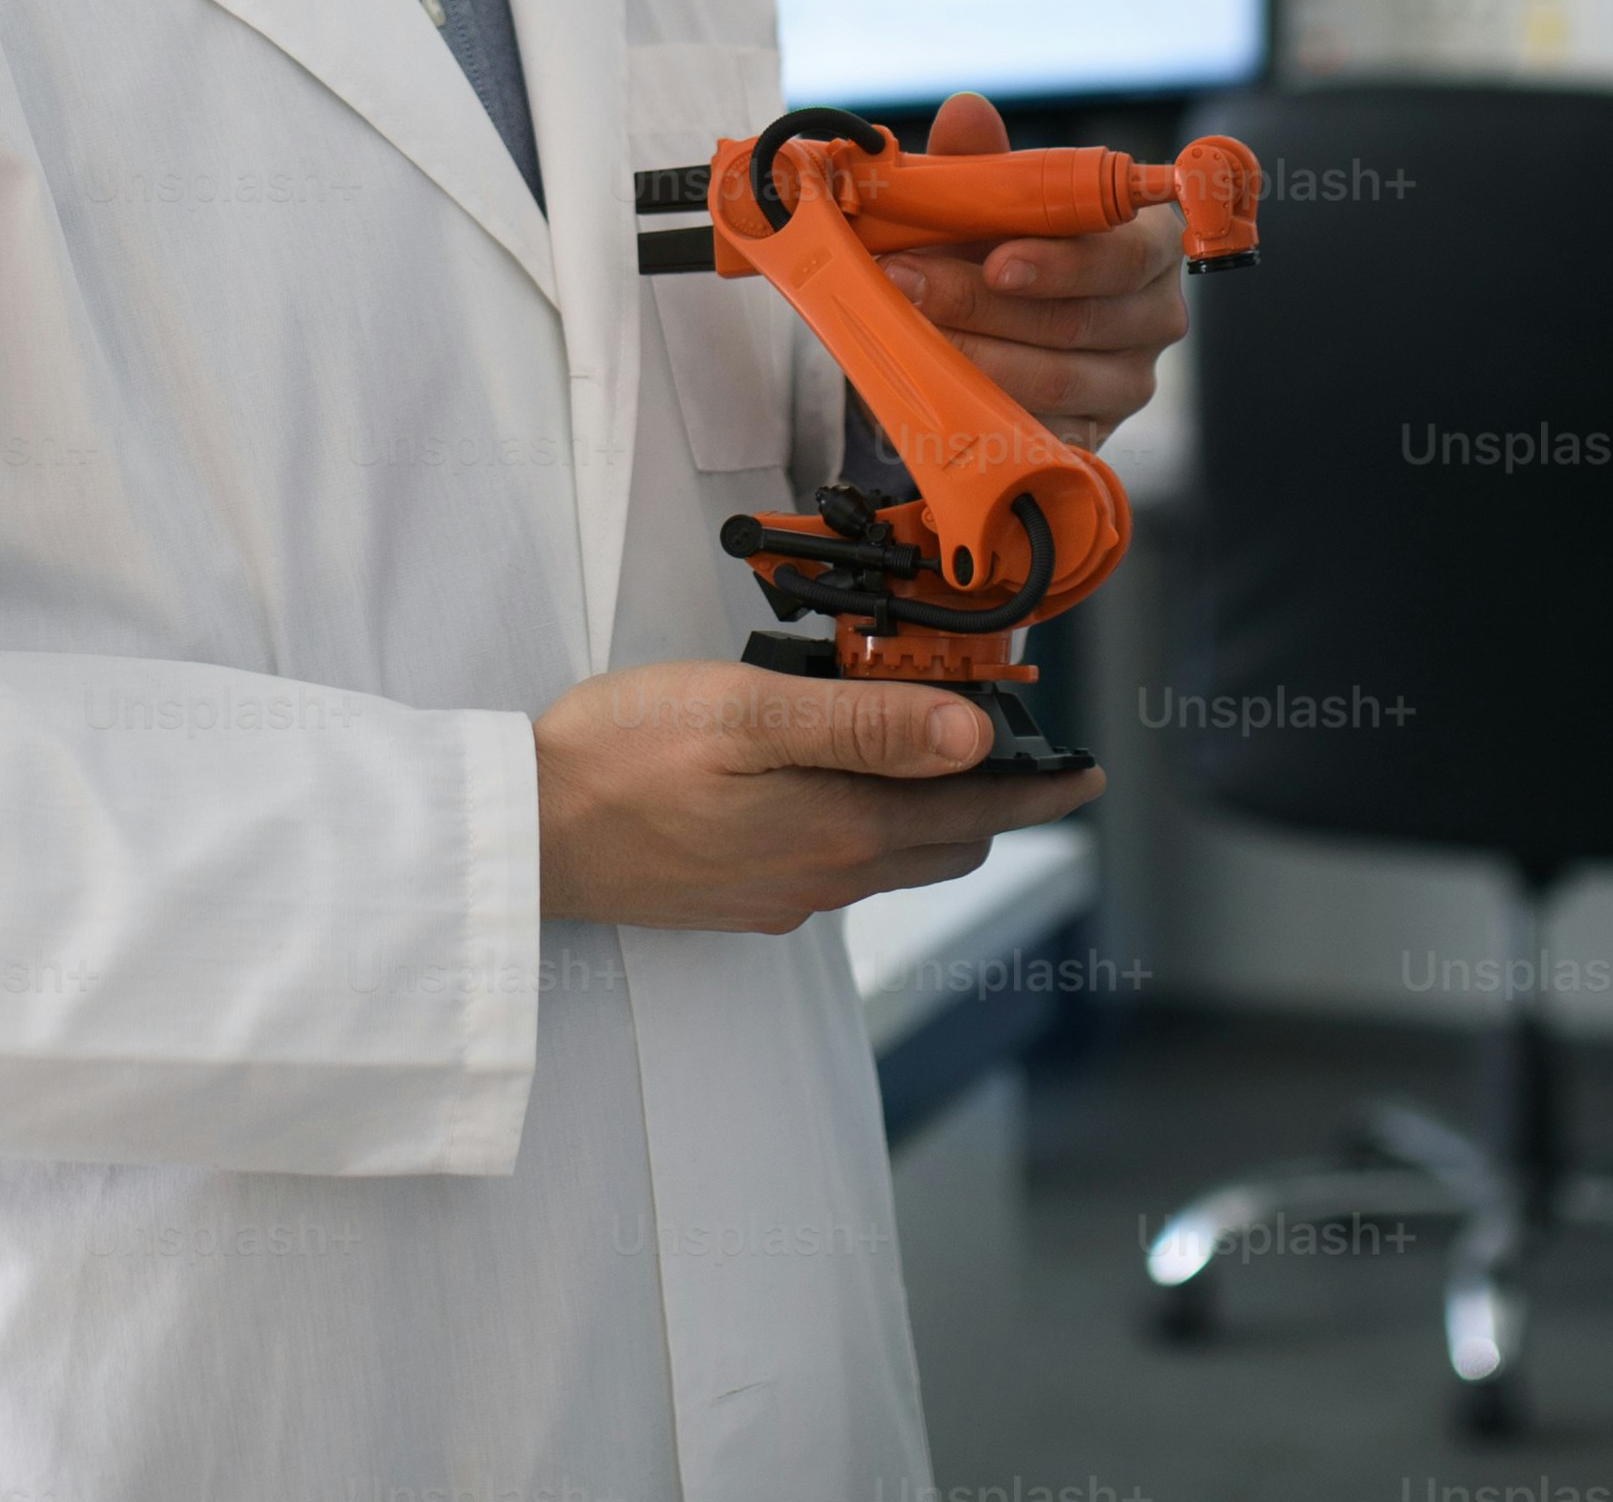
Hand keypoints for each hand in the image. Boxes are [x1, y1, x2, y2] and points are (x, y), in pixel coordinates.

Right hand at [533, 658, 1100, 934]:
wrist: (524, 834)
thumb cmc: (622, 757)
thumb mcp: (751, 714)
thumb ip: (866, 723)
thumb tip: (974, 734)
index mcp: (842, 828)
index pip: (979, 811)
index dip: (1042, 787)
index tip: (1088, 771)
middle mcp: (827, 876)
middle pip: (948, 843)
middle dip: (991, 796)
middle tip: (1006, 737)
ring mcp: (784, 895)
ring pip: (894, 856)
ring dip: (928, 809)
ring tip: (923, 744)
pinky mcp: (742, 898)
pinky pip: (835, 866)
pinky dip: (865, 823)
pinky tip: (829, 780)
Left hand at [878, 91, 1189, 447]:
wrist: (985, 325)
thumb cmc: (999, 247)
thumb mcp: (991, 203)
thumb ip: (983, 164)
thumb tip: (966, 112)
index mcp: (1149, 244)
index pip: (1122, 255)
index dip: (1059, 262)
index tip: (995, 262)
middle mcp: (1156, 316)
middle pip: (1078, 321)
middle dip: (982, 304)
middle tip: (906, 283)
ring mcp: (1129, 382)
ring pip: (1054, 379)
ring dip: (969, 352)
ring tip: (900, 325)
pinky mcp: (1094, 435)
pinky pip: (1041, 430)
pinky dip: (983, 408)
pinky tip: (933, 388)